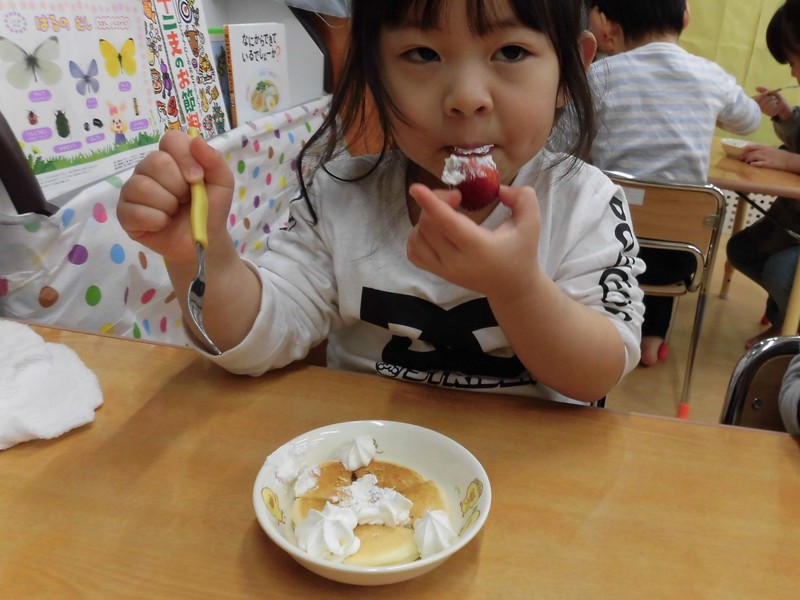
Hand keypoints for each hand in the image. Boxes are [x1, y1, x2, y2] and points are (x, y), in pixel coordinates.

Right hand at [117, 130, 234, 264]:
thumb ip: (215, 161)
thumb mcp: (222, 185)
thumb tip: (196, 140)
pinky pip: (134, 211)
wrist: (203, 241)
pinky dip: (156, 221)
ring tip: (174, 212)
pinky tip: (163, 224)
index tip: (197, 179)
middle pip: (155, 162)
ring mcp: (133, 189)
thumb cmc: (210, 209)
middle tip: (186, 199)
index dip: (185, 158)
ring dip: (167, 205)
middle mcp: (148, 169)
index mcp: (171, 157)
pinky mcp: (124, 212)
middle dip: (178, 186)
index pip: (171, 140)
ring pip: (142, 186)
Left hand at [406, 183, 541, 296]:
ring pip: (417, 238)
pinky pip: (413, 251)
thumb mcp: (532, 224)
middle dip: (435, 202)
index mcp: (479, 248)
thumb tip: (500, 189)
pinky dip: (417, 235)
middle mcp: (456, 261)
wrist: (511, 287)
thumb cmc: (521, 253)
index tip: (416, 188)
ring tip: (446, 214)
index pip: (448, 224)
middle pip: (428, 225)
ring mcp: (443, 269)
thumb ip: (523, 199)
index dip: (431, 204)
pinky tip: (435, 229)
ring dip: (425, 218)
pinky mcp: (437, 272)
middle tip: (456, 197)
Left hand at [740, 143, 794, 170]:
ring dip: (748, 159)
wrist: (788, 160)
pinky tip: (752, 164)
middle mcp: (765, 151)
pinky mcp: (769, 163)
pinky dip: (755, 163)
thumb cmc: (778, 155)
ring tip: (745, 162)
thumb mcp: (770, 150)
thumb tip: (751, 152)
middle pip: (752, 152)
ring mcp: (767, 157)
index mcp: (765, 147)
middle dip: (745, 155)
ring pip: (754, 157)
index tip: (741, 150)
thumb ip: (762, 150)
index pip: (754, 146)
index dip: (746, 148)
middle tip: (740, 158)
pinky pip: (760, 163)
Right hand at [754, 86, 791, 120]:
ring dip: (773, 101)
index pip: (756, 99)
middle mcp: (760, 107)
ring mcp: (764, 111)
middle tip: (773, 97)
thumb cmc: (776, 98)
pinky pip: (771, 107)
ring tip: (775, 101)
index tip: (767, 92)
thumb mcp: (771, 93)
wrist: (783, 105)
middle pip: (762, 102)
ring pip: (767, 104)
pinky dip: (775, 104)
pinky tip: (776, 105)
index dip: (762, 95)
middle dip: (769, 98)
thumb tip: (756, 87)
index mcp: (759, 102)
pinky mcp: (769, 113)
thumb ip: (764, 90)